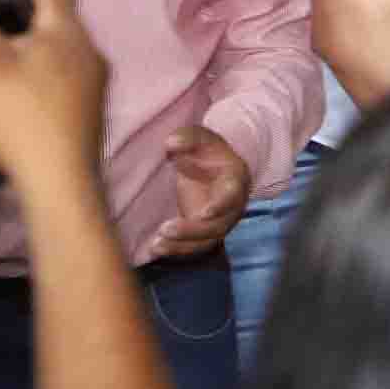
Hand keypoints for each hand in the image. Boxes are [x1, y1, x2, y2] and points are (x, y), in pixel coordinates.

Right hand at [0, 0, 104, 198]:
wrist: (59, 183)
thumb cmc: (25, 119)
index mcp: (68, 32)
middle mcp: (87, 52)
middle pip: (48, 16)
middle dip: (9, 13)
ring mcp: (89, 84)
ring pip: (49, 50)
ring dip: (16, 46)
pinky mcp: (81, 111)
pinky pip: (52, 78)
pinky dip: (26, 74)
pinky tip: (2, 91)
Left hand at [150, 126, 251, 258]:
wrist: (212, 168)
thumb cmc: (207, 152)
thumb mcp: (199, 138)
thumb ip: (188, 138)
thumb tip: (172, 143)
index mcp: (234, 180)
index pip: (232, 195)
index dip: (221, 205)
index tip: (204, 214)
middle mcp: (232, 206)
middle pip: (218, 225)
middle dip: (193, 230)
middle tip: (165, 228)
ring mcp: (220, 222)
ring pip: (206, 241)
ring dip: (182, 245)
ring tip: (157, 244)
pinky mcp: (205, 233)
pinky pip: (194, 247)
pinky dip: (176, 250)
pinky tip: (155, 248)